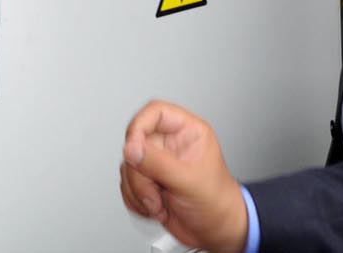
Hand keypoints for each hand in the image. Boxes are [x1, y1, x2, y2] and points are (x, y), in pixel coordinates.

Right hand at [121, 100, 248, 252]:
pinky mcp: (147, 183)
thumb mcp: (189, 181)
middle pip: (136, 144)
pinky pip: (126, 186)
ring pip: (128, 168)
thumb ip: (159, 163)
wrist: (215, 230)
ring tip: (161, 203)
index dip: (139, 126)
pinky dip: (136, 202)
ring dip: (140, 192)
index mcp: (187, 132)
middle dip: (141, 176)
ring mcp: (157, 164)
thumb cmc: (216, 202)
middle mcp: (170, 144)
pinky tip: (157, 208)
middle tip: (155, 192)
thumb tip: (132, 148)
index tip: (133, 149)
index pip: (155, 112)